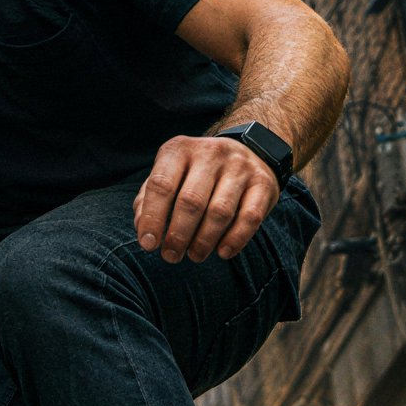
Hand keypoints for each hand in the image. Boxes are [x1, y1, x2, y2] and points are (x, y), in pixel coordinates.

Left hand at [134, 134, 279, 264]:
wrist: (248, 151)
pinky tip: (223, 252)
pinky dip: (235, 239)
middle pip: (190, 201)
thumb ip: (149, 198)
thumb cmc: (197, 173)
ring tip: (195, 255)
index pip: (161, 185)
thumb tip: (142, 228)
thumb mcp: (170, 175)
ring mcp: (240, 166)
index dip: (152, 218)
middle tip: (171, 256)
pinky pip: (250, 218)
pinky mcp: (263, 183)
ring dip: (204, 241)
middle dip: (178, 235)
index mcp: (180, 149)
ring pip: (220, 212)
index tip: (148, 244)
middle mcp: (210, 153)